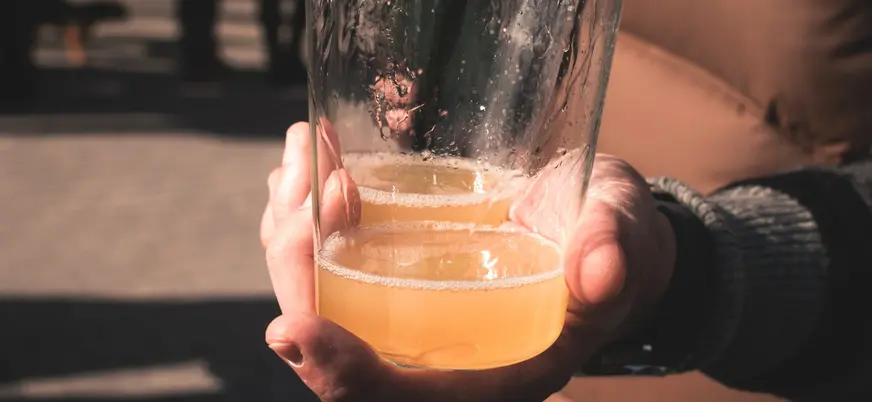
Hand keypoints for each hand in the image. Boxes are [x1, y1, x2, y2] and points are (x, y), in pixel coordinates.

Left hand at [260, 122, 675, 400]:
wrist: (602, 226)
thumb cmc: (614, 238)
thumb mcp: (622, 232)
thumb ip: (613, 247)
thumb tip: (600, 272)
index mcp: (498, 370)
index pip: (406, 398)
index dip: (346, 376)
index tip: (295, 328)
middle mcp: (444, 356)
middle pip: (339, 351)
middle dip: (299, 274)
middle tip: (300, 190)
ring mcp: (415, 318)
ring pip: (324, 302)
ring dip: (291, 238)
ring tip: (301, 158)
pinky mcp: (400, 279)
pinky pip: (333, 265)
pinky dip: (307, 217)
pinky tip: (306, 162)